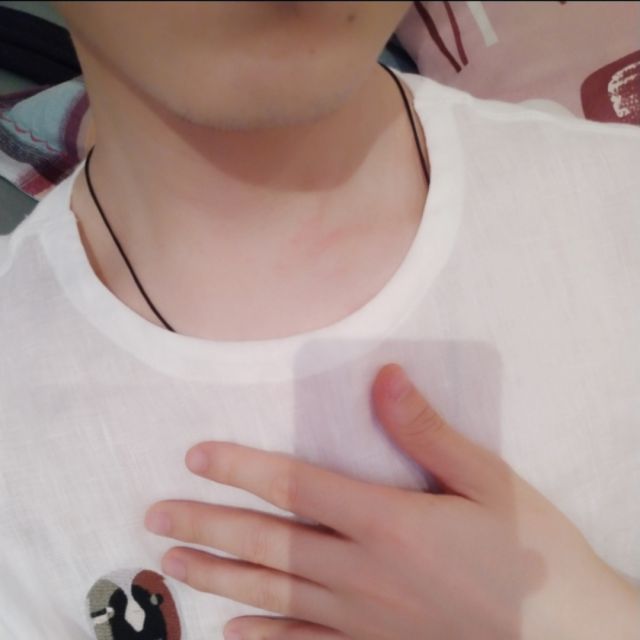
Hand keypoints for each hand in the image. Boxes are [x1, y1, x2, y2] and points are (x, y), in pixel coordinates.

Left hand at [144, 364, 639, 639]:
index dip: (241, 467)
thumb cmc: (529, 552)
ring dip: (219, 575)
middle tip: (156, 515)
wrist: (567, 637)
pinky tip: (228, 630)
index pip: (295, 486)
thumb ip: (426, 431)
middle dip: (208, 525)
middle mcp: (363, 571)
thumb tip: (383, 377)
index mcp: (387, 521)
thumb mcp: (488, 481)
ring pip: (275, 592)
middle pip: (270, 542)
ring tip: (172, 562)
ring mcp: (365, 619)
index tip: (196, 456)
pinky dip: (263, 638)